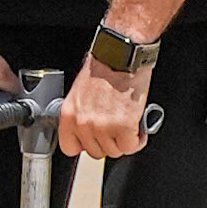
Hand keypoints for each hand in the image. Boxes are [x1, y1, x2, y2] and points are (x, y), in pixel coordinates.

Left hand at [61, 36, 154, 162]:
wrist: (121, 56)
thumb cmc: (105, 67)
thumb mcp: (81, 92)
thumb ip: (82, 113)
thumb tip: (89, 128)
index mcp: (69, 114)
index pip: (69, 147)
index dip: (85, 145)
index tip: (94, 140)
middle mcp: (83, 123)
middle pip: (95, 151)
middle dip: (108, 142)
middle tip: (116, 129)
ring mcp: (103, 127)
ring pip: (114, 151)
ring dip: (124, 140)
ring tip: (128, 125)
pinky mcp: (123, 127)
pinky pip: (130, 146)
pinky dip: (137, 140)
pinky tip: (137, 128)